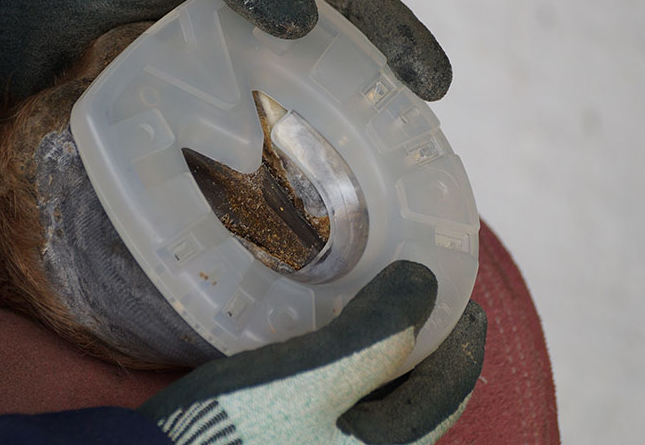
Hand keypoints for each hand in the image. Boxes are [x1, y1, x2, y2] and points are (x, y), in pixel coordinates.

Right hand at [139, 261, 485, 444]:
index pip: (449, 391)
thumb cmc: (243, 427)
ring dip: (397, 359)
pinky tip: (338, 348)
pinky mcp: (304, 443)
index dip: (466, 341)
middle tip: (431, 301)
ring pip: (388, 406)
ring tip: (391, 316)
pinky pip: (353, 408)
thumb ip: (376, 333)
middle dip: (435, 348)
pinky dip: (361, 373)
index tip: (468, 298)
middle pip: (423, 401)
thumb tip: (424, 283)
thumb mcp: (313, 375)